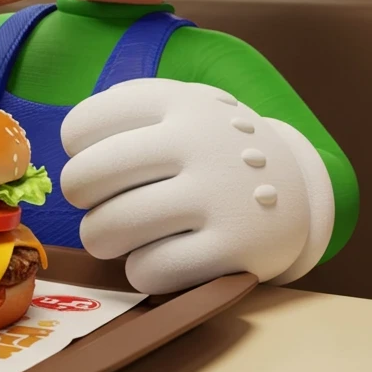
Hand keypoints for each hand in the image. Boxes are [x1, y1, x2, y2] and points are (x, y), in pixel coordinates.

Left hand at [60, 78, 334, 293]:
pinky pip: (149, 271)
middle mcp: (197, 141)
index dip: (76, 148)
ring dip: (101, 237)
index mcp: (177, 100)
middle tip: (94, 201)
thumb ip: (127, 105)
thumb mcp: (183, 103)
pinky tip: (155, 258)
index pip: (83, 124)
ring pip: (109, 229)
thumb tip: (75, 138)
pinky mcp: (235, 248)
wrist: (297, 183)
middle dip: (78, 195)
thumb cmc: (213, 144)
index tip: (93, 157)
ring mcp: (219, 195)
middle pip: (85, 177)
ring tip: (114, 233)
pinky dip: (141, 270)